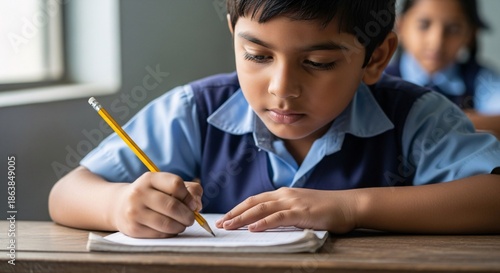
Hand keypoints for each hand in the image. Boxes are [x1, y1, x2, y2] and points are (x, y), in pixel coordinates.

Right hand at [112, 172, 202, 237]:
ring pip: (167, 223)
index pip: (175, 184)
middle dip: (188, 215)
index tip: (193, 204)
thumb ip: (188, 190)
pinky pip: (159, 234)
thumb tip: (197, 205)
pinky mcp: (133, 228)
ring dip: (180, 226)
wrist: (120, 205)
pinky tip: (170, 229)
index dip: (189, 196)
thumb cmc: (152, 195)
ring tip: (182, 225)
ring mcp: (134, 211)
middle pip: (172, 206)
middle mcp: (139, 193)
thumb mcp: (165, 185)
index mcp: (149, 178)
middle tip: (191, 219)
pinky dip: (170, 233)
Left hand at [215, 187, 357, 232]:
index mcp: (284, 193)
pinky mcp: (301, 212)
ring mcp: (293, 202)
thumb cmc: (327, 209)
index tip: (226, 218)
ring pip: (261, 209)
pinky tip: (252, 228)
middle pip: (253, 203)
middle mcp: (285, 194)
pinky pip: (278, 217)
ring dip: (243, 218)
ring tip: (229, 226)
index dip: (238, 208)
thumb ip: (285, 212)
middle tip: (220, 224)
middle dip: (234, 213)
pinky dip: (263, 222)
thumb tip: (268, 222)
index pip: (255, 200)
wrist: (349, 205)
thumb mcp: (301, 208)